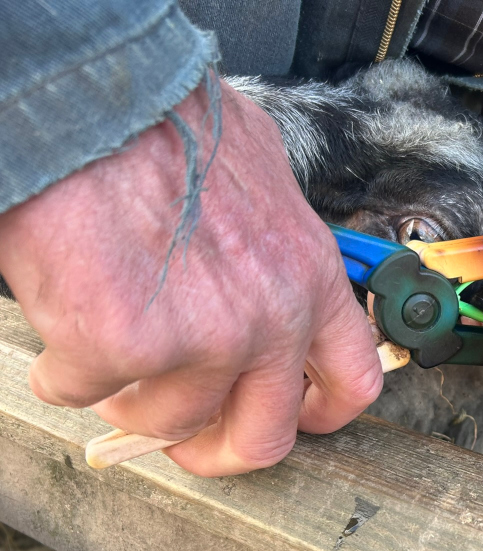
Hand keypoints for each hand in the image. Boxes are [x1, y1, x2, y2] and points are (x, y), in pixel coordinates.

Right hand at [0, 78, 381, 475]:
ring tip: (107, 355)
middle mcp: (271, 318)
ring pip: (168, 422)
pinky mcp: (126, 345)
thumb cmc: (169, 126)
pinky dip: (66, 374)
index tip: (293, 421)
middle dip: (217, 451)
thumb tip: (270, 285)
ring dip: (130, 402)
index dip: (322, 416)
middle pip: (263, 437)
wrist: (94, 98)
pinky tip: (62, 331)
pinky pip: (87, 393)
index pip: (352, 380)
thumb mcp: (262, 179)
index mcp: (310, 278)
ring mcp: (203, 338)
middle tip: (183, 440)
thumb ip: (278, 250)